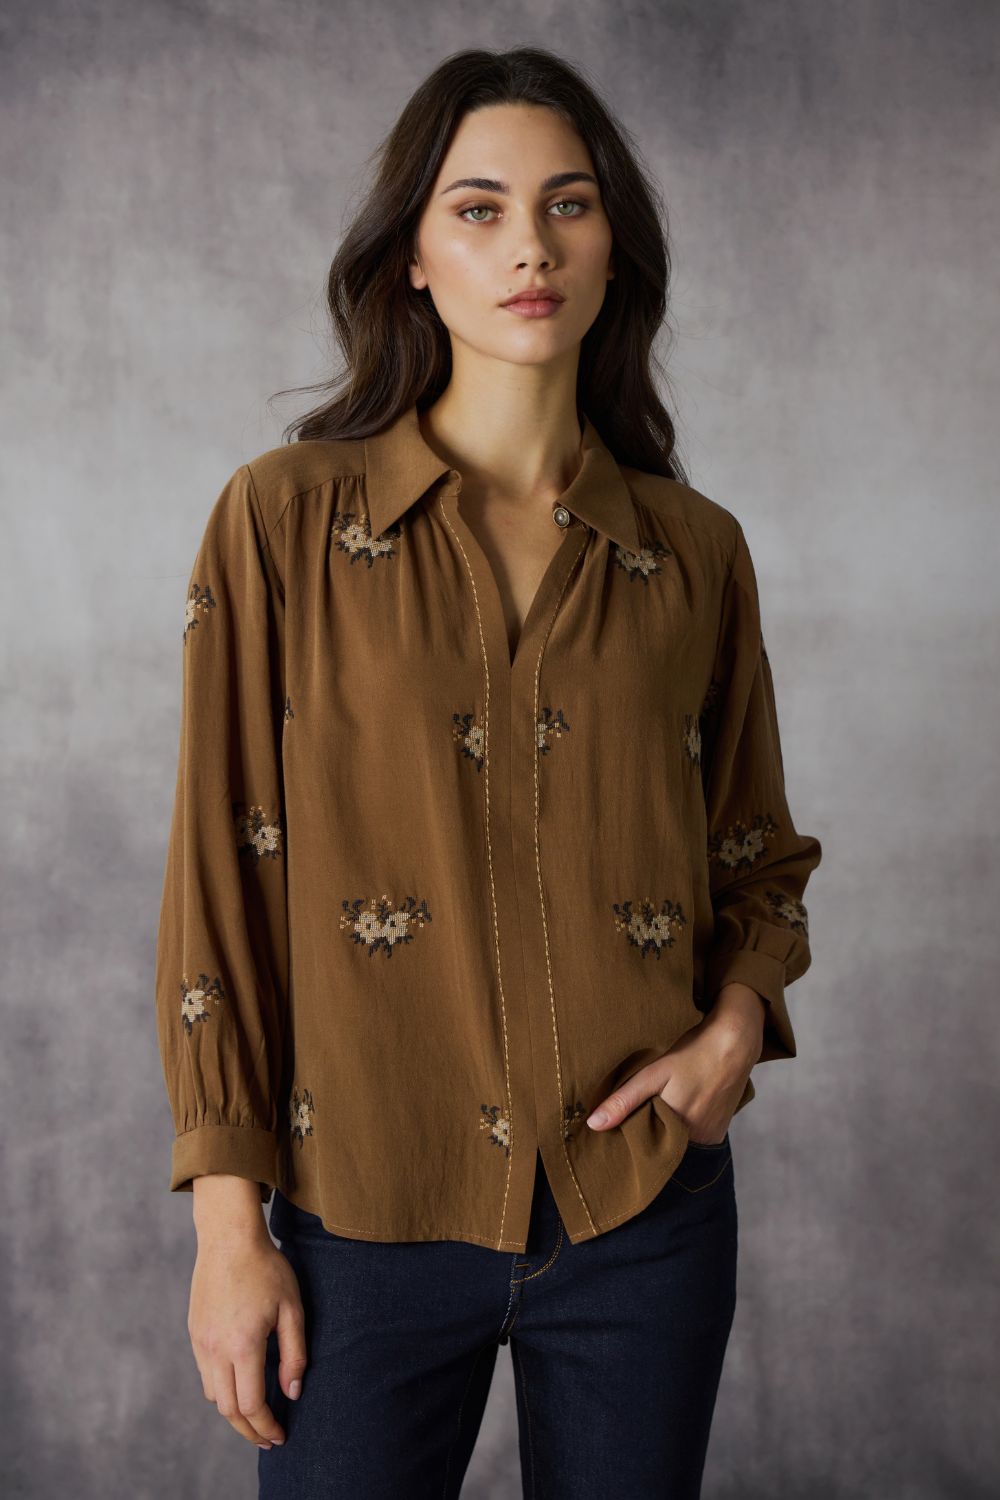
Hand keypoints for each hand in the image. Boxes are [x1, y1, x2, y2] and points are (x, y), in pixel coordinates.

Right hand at [188, 1215, 307, 1450]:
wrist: (228, 1237)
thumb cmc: (266, 1268)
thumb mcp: (292, 1308)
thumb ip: (294, 1354)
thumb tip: (291, 1393)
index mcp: (243, 1345)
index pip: (251, 1405)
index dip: (266, 1427)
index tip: (280, 1436)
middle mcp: (216, 1349)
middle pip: (228, 1410)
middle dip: (249, 1430)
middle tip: (268, 1437)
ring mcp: (201, 1342)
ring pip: (213, 1395)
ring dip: (233, 1411)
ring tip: (256, 1414)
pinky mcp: (195, 1333)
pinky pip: (205, 1374)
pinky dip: (221, 1389)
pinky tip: (239, 1383)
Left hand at [585, 983, 765, 1142]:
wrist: (735, 1044)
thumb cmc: (693, 1055)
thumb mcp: (653, 1074)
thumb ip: (624, 1101)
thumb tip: (593, 1125)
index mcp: (673, 1129)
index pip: (642, 1147)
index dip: (629, 1138)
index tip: (619, 1130)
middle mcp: (694, 1140)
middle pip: (661, 1146)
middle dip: (647, 1137)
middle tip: (639, 1116)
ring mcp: (709, 1139)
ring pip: (677, 1144)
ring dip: (667, 1134)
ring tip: (660, 1111)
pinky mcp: (718, 1134)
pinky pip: (694, 1141)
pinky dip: (684, 1132)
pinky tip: (680, 1112)